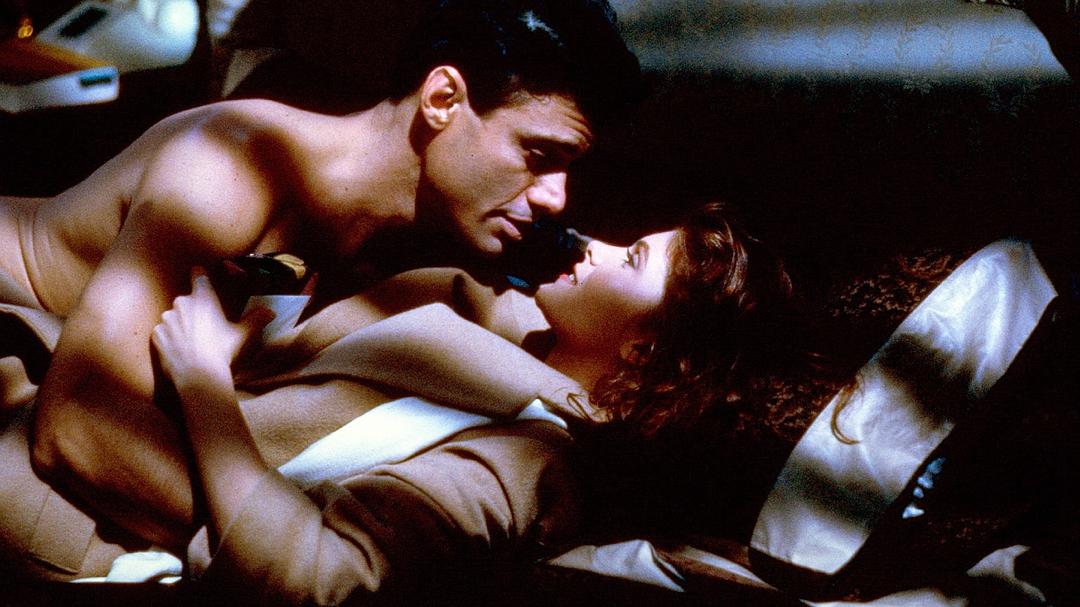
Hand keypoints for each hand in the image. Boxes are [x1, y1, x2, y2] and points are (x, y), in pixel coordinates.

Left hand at [152, 268, 274, 382]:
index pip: (198, 275)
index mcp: (203, 298)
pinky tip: (179, 349)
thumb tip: (271, 312)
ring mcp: (167, 318)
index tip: (200, 276)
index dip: (199, 275)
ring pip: (174, 317)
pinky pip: (162, 331)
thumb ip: (256, 319)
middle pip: (187, 300)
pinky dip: (169, 338)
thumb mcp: (242, 335)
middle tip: (204, 326)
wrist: (198, 375)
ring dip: (180, 324)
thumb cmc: (221, 351)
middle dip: (193, 310)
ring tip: (191, 341)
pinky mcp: (156, 333)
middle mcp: (182, 303)